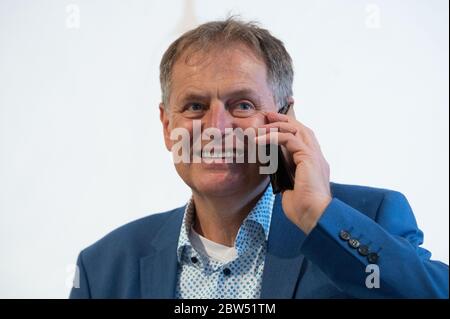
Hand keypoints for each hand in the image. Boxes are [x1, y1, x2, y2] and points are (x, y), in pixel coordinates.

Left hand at [255, 111, 331, 233]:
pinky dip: (273, 137)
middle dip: (283, 120)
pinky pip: (289, 140)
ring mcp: (315, 156)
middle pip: (301, 128)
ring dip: (277, 126)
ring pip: (296, 130)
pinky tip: (259, 140)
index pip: (302, 139)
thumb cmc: (302, 208)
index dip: (287, 130)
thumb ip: (283, 174)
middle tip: (267, 115)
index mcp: (312, 163)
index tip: (271, 126)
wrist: (314, 217)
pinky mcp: (309, 158)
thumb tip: (270, 168)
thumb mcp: (288, 186)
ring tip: (261, 127)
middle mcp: (316, 156)